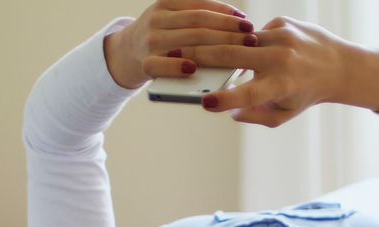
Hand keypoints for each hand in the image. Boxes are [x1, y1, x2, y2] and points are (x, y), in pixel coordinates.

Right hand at [104, 0, 257, 88]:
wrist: (127, 52)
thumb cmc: (165, 36)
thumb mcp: (175, 19)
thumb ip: (198, 19)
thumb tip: (239, 22)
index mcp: (167, 3)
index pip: (201, 6)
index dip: (225, 13)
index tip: (246, 21)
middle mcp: (157, 18)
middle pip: (199, 23)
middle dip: (229, 30)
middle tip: (251, 37)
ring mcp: (150, 40)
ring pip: (188, 42)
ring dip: (216, 48)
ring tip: (238, 53)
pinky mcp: (145, 62)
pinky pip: (162, 64)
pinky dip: (177, 66)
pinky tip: (194, 68)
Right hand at [176, 17, 378, 126]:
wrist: (340, 65)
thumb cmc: (306, 94)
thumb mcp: (283, 113)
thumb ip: (254, 115)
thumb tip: (229, 109)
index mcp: (283, 85)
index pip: (249, 95)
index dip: (226, 99)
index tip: (205, 103)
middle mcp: (282, 58)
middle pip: (233, 56)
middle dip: (201, 56)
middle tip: (177, 56)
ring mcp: (283, 37)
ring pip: (240, 41)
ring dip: (221, 46)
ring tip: (195, 47)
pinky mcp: (283, 22)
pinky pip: (255, 33)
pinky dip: (251, 43)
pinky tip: (258, 49)